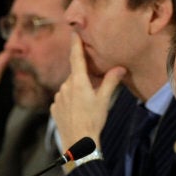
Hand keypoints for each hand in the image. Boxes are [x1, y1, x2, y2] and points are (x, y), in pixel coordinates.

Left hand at [51, 33, 124, 149]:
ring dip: (77, 90)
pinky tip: (78, 111)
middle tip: (95, 89)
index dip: (76, 44)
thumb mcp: (104, 100)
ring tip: (87, 105)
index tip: (74, 32)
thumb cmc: (93, 120)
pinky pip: (63, 99)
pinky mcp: (54, 107)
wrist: (78, 142)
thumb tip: (120, 68)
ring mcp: (58, 97)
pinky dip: (70, 101)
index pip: (76, 57)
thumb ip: (111, 81)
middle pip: (76, 75)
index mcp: (78, 82)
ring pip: (69, 87)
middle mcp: (65, 86)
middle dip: (85, 78)